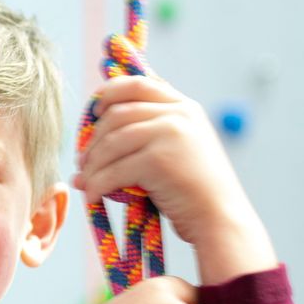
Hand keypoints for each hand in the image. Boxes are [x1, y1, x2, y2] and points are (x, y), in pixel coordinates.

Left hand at [72, 75, 276, 283]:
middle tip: (83, 161)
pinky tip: (93, 195)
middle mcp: (179, 114)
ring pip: (112, 141)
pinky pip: (114, 169)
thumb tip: (95, 130)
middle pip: (118, 113)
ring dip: (92, 164)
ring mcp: (170, 134)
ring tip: (85, 180)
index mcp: (184, 107)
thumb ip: (152, 131)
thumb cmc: (195, 190)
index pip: (137, 84)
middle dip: (93, 138)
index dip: (108, 93)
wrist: (220, 219)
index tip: (93, 113)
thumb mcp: (180, 148)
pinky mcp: (158, 160)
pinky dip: (98, 184)